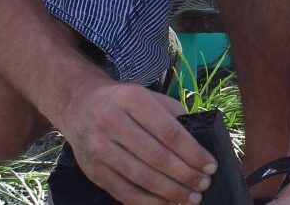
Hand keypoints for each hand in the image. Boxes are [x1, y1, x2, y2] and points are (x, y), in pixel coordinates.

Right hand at [58, 80, 217, 203]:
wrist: (78, 104)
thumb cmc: (122, 101)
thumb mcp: (148, 95)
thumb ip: (173, 114)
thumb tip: (201, 144)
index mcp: (132, 99)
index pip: (170, 132)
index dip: (193, 153)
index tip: (210, 165)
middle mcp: (112, 122)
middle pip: (157, 157)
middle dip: (186, 175)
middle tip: (204, 184)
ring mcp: (99, 148)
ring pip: (142, 178)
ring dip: (171, 192)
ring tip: (191, 197)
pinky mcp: (92, 170)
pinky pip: (124, 192)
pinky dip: (149, 202)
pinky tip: (167, 203)